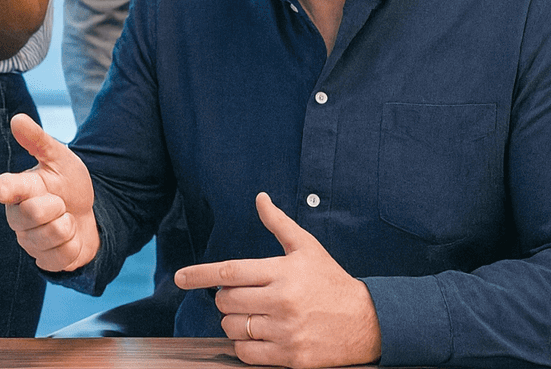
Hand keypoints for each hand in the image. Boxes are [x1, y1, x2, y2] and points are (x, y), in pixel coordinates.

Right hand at [0, 113, 99, 271]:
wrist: (88, 215)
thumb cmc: (67, 184)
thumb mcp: (59, 158)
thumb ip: (38, 141)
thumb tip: (18, 119)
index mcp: (17, 189)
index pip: (5, 188)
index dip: (5, 189)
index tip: (2, 189)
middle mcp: (17, 216)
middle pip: (33, 213)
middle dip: (57, 205)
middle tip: (59, 201)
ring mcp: (29, 241)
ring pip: (52, 236)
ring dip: (68, 226)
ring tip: (64, 219)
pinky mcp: (43, 262)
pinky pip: (63, 255)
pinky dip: (74, 245)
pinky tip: (68, 238)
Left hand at [174, 192, 380, 368]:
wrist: (370, 322)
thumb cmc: (331, 281)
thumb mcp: (307, 248)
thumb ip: (278, 224)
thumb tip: (260, 198)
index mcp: (282, 272)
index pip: (229, 271)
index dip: (200, 275)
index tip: (180, 278)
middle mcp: (282, 302)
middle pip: (226, 301)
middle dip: (225, 299)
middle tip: (241, 297)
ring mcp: (287, 332)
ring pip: (233, 328)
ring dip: (234, 323)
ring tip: (252, 316)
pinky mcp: (292, 357)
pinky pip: (246, 353)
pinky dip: (243, 346)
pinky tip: (257, 336)